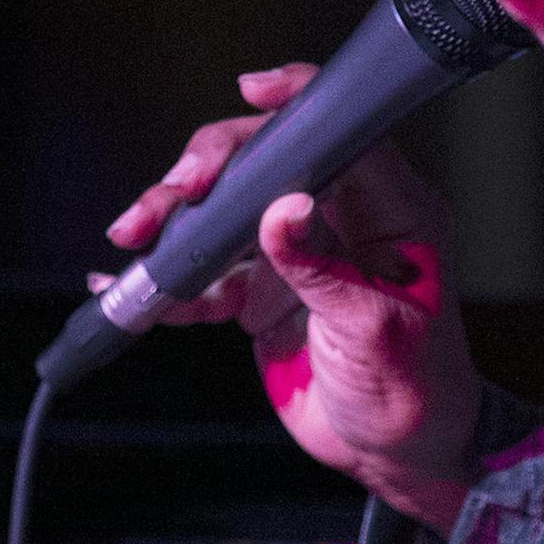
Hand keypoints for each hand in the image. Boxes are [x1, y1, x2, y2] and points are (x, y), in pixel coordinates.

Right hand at [105, 65, 482, 534]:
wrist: (400, 452)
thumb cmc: (417, 387)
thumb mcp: (374, 327)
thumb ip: (323, 269)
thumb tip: (284, 209)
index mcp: (392, 210)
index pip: (345, 134)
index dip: (297, 104)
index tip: (251, 92)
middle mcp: (345, 218)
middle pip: (270, 163)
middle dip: (212, 168)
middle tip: (170, 196)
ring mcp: (300, 252)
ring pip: (229, 212)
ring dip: (176, 220)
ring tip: (133, 238)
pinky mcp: (266, 292)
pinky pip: (210, 271)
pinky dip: (169, 278)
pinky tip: (127, 286)